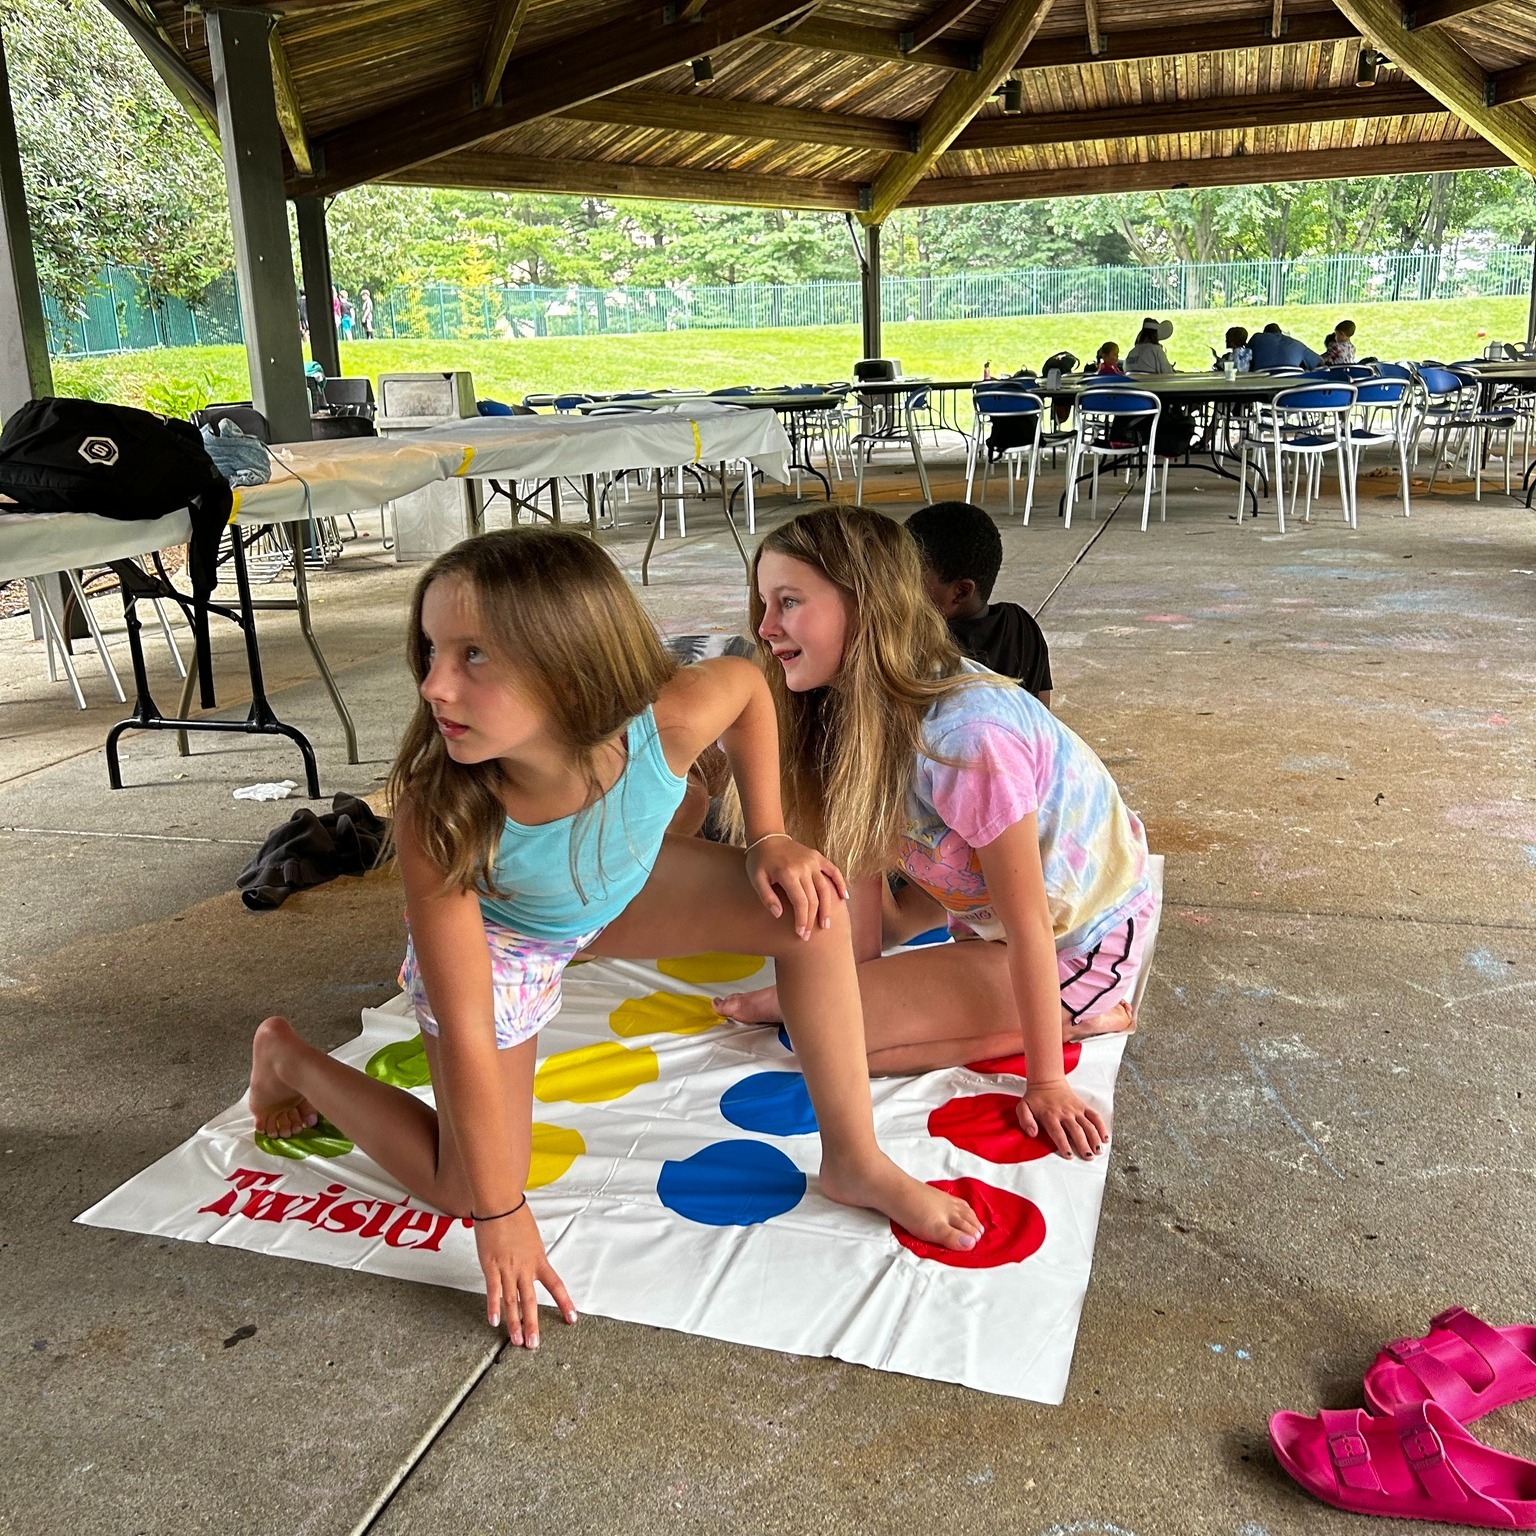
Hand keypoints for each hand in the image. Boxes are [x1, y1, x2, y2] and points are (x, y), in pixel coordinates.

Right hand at [474, 1202, 576, 1348]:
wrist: (499, 1204)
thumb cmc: (515, 1217)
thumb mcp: (532, 1238)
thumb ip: (531, 1255)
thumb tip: (531, 1267)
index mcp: (539, 1259)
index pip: (556, 1285)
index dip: (564, 1303)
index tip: (572, 1319)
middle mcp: (525, 1267)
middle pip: (530, 1301)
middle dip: (533, 1324)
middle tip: (534, 1345)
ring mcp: (507, 1268)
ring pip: (512, 1301)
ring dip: (514, 1323)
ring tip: (516, 1341)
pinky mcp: (490, 1266)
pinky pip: (493, 1291)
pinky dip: (493, 1307)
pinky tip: (494, 1322)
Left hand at [745, 836, 847, 938]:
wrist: (767, 838)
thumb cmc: (759, 861)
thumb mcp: (756, 879)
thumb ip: (767, 897)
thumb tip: (779, 914)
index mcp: (788, 873)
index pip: (800, 902)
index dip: (802, 920)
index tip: (801, 934)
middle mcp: (804, 867)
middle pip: (813, 899)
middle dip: (812, 919)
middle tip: (810, 935)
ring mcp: (813, 861)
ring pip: (825, 888)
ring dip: (828, 908)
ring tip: (826, 924)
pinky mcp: (818, 857)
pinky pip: (833, 871)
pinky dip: (840, 884)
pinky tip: (844, 898)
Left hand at [1018, 1080, 1108, 1159]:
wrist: (1047, 1082)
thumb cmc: (1035, 1098)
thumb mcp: (1023, 1107)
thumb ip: (1025, 1120)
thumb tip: (1032, 1133)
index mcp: (1050, 1115)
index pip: (1058, 1132)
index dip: (1064, 1144)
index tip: (1069, 1155)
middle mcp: (1065, 1113)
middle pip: (1076, 1130)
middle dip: (1083, 1144)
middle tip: (1088, 1157)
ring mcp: (1075, 1110)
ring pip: (1088, 1125)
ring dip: (1094, 1138)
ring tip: (1098, 1151)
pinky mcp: (1083, 1107)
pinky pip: (1094, 1116)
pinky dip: (1101, 1127)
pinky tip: (1105, 1138)